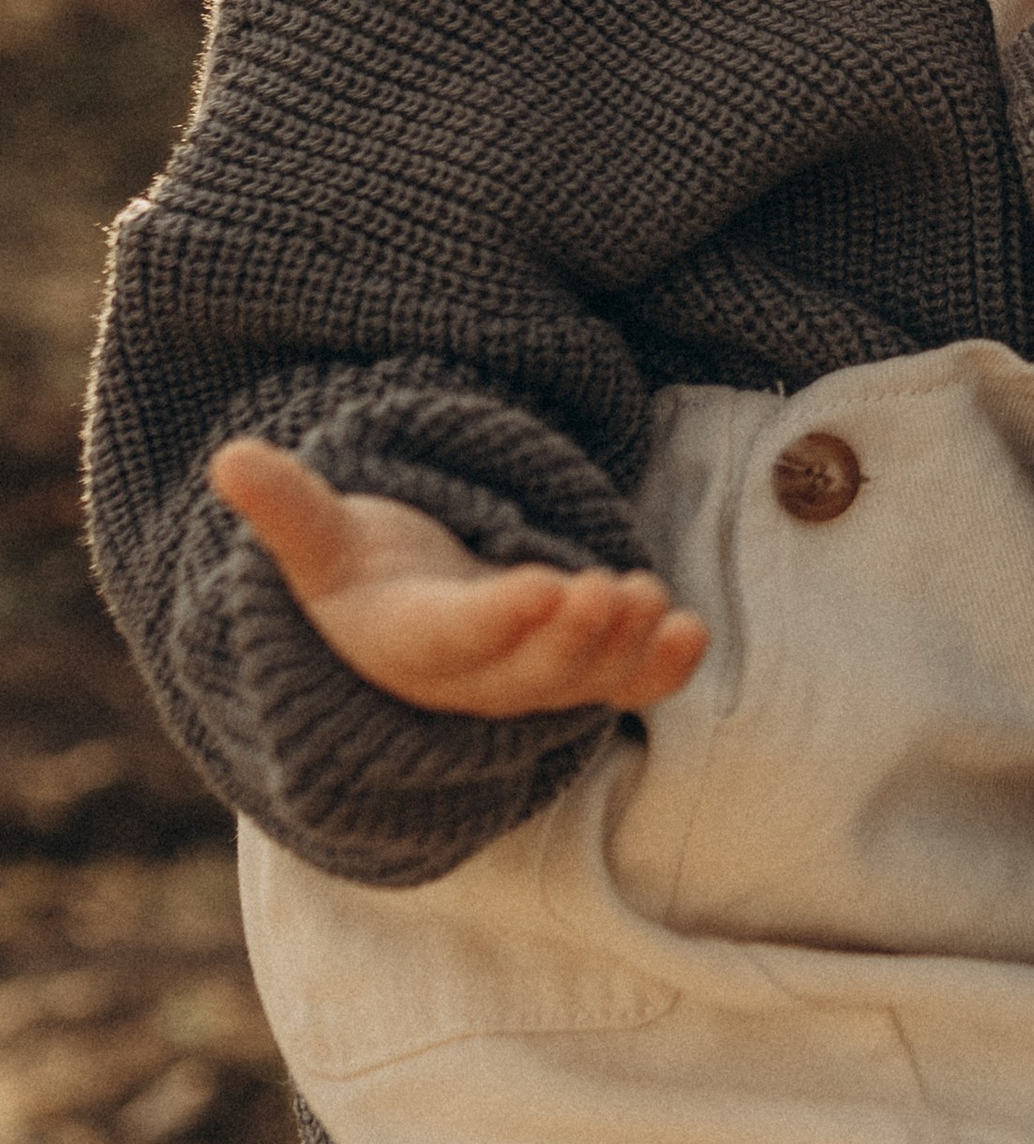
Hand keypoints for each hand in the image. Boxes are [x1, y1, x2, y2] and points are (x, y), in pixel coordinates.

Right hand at [209, 438, 706, 717]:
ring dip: (622, 649)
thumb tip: (229, 458)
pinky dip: (659, 673)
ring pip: (579, 682)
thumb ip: (287, 505)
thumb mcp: (319, 540)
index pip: (454, 638)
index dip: (498, 620)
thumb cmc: (360, 571)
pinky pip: (620, 685)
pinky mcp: (574, 674)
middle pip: (526, 674)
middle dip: (573, 638)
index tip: (542, 586)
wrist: (394, 628)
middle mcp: (470, 679)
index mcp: (404, 641)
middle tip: (615, 592)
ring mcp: (527, 681)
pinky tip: (694, 636)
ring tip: (656, 601)